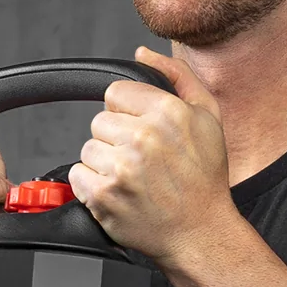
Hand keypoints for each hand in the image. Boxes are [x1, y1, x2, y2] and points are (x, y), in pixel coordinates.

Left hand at [69, 47, 235, 269]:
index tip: (142, 133)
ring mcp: (121, 168)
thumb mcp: (208, 117)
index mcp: (167, 112)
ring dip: (105, 163)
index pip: (115, 92)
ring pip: (88, 148)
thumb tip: (143, 53)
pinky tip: (121, 194)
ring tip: (133, 179)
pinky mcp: (104, 196)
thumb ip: (177, 77)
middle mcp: (143, 138)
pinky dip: (93, 186)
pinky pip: (78, 175)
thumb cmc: (206, 179)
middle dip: (116, 139)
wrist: (202, 233)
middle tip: (142, 162)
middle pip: (100, 120)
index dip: (127, 112)